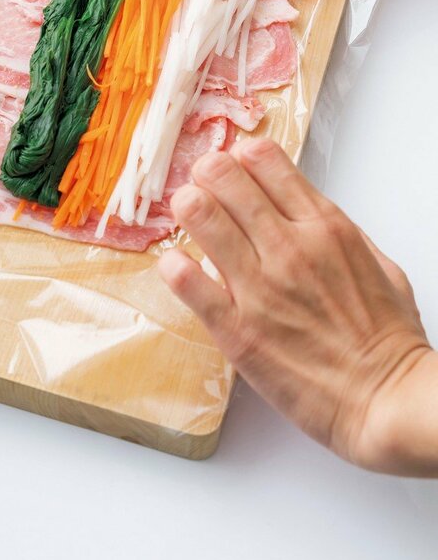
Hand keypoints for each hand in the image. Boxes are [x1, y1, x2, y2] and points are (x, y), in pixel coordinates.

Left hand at [159, 139, 437, 474]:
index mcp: (324, 226)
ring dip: (187, 209)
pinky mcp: (236, 329)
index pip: (263, 158)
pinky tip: (176, 265)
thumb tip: (301, 212)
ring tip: (189, 221)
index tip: (232, 169)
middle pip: (223, 176)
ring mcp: (259, 286)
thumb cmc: (387, 340)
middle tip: (202, 189)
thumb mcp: (377, 264)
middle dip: (205, 175)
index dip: (238, 157)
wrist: (387, 401)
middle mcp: (289, 247)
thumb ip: (335, 232)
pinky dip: (173, 265)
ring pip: (199, 213)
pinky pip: (186, 279)